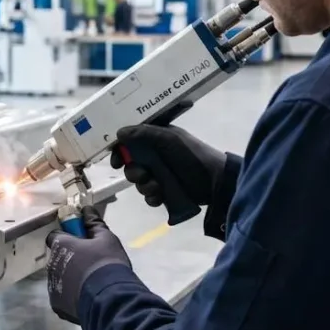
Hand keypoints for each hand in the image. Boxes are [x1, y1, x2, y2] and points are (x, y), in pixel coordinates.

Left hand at [45, 207, 130, 324]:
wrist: (110, 298)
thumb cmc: (107, 263)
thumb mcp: (106, 238)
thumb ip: (94, 223)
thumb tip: (86, 209)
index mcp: (61, 245)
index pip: (54, 236)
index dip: (67, 237)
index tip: (81, 241)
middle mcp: (51, 265)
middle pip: (58, 258)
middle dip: (70, 259)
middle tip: (90, 263)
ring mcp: (52, 287)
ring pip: (59, 278)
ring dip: (70, 278)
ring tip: (91, 283)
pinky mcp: (57, 306)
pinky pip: (62, 297)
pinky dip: (71, 296)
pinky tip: (86, 297)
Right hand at [109, 123, 228, 216]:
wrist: (214, 181)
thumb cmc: (192, 155)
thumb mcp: (169, 139)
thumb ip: (144, 133)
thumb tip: (119, 132)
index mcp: (155, 140)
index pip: (129, 143)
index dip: (120, 152)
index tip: (115, 162)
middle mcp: (154, 156)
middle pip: (130, 165)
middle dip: (134, 173)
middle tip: (143, 175)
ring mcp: (159, 175)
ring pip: (139, 183)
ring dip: (145, 186)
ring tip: (158, 187)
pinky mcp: (164, 192)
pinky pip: (149, 196)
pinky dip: (152, 197)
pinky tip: (161, 196)